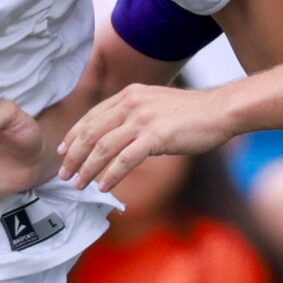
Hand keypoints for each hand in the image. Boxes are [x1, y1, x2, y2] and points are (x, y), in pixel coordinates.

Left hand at [56, 84, 236, 192]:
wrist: (219, 110)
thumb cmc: (191, 113)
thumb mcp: (155, 105)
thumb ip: (135, 115)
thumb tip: (118, 137)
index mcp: (129, 95)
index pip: (92, 116)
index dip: (74, 135)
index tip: (63, 151)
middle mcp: (132, 104)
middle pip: (92, 132)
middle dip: (74, 155)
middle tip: (65, 174)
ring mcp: (143, 119)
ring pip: (104, 147)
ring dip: (88, 168)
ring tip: (79, 184)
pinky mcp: (156, 136)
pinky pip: (125, 159)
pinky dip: (111, 175)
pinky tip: (104, 187)